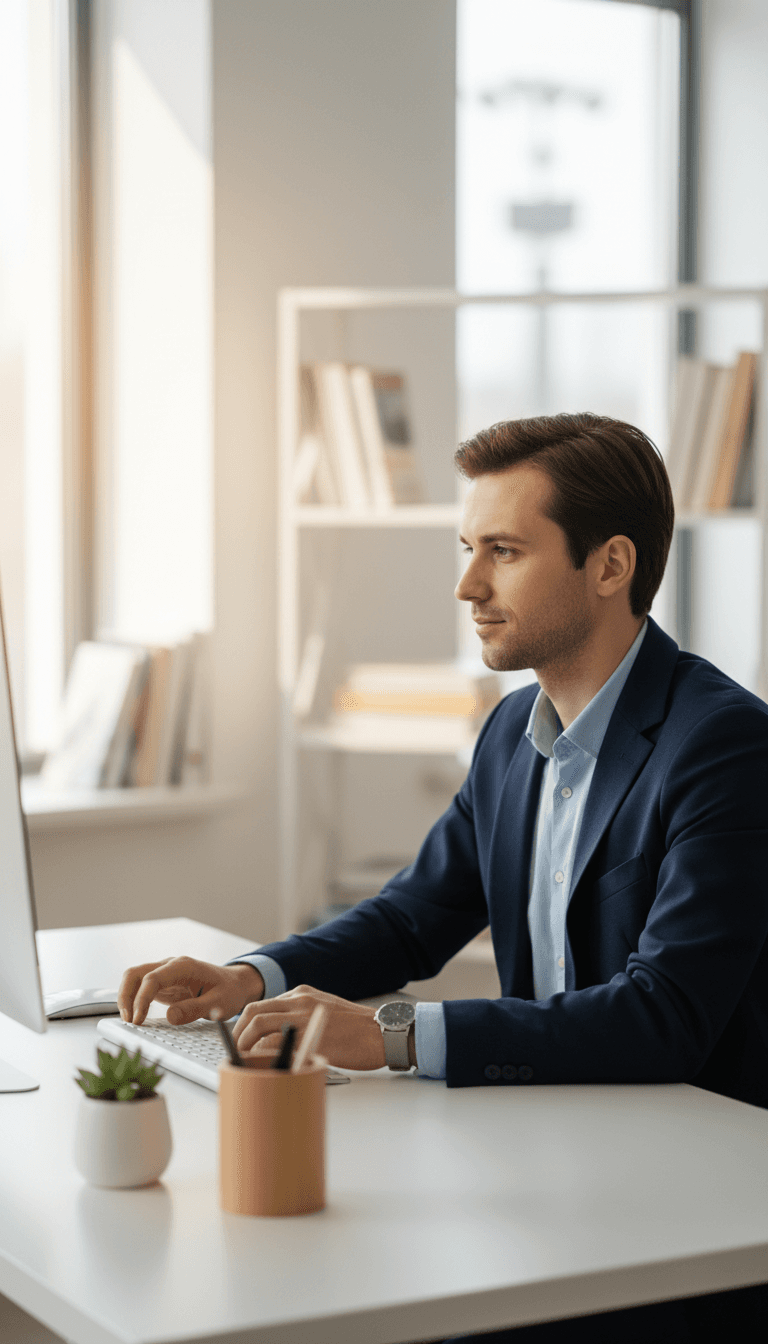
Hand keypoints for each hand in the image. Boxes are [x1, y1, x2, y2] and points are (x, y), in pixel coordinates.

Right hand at [117, 957, 264, 1025]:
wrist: (237, 984)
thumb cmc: (230, 992)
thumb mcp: (219, 1004)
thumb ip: (195, 1009)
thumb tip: (169, 1017)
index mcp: (184, 966)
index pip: (152, 978)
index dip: (141, 999)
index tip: (137, 1020)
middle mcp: (171, 965)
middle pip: (135, 973)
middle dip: (125, 996)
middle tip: (128, 1021)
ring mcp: (165, 973)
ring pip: (134, 979)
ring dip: (126, 997)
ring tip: (129, 1021)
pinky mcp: (163, 984)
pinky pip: (141, 988)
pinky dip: (133, 1000)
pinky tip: (135, 1017)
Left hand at [232, 984, 387, 1069]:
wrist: (382, 1033)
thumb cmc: (357, 1029)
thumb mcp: (325, 1012)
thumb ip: (301, 1017)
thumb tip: (278, 1036)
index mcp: (302, 994)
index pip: (262, 1005)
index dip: (245, 1024)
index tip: (240, 1038)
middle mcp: (299, 1000)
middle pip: (253, 1011)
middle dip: (238, 1033)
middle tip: (236, 1052)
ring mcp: (303, 1016)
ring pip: (259, 1024)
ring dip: (245, 1044)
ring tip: (246, 1062)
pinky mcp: (310, 1035)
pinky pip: (275, 1043)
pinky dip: (263, 1055)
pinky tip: (265, 1067)